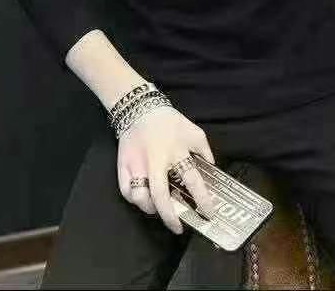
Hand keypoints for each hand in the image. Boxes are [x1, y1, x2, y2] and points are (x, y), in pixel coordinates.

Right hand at [116, 105, 216, 233]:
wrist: (139, 107)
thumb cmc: (169, 121)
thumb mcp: (193, 131)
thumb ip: (204, 150)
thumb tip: (211, 169)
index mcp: (177, 151)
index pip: (193, 180)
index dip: (203, 200)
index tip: (209, 213)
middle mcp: (156, 160)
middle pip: (160, 196)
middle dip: (170, 216)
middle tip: (178, 228)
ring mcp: (137, 164)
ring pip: (140, 197)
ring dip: (150, 208)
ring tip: (160, 211)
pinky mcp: (122, 165)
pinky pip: (126, 191)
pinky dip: (135, 200)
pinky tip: (144, 200)